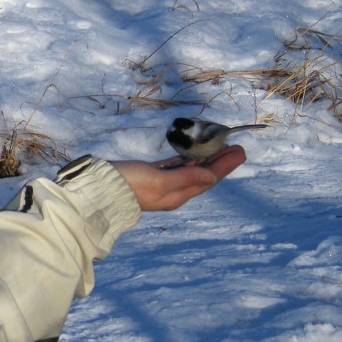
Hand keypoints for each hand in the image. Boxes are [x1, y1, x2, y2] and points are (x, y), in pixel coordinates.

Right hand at [111, 145, 245, 211]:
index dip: (225, 165)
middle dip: (220, 161)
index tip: (240, 152)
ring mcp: (162, 184)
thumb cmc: (130, 183)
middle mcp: (173, 191)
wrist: (100, 190)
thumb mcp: (160, 181)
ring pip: (191, 170)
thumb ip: (185, 178)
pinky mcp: (151, 175)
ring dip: (206, 159)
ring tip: (219, 147)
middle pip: (203, 175)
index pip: (208, 179)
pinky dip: (187, 160)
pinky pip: (176, 167)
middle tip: (236, 147)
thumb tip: (211, 177)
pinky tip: (191, 155)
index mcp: (177, 194)